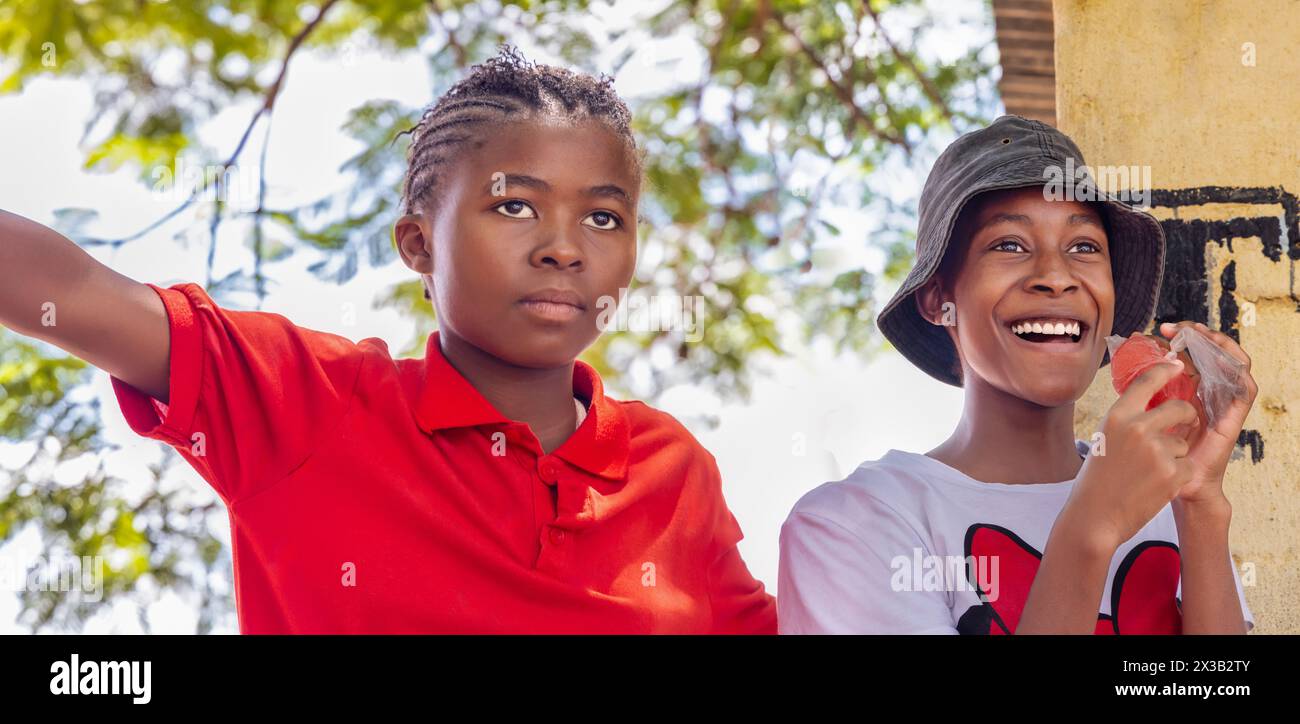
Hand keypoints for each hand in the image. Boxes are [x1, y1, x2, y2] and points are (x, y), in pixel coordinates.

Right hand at [1069, 359, 1198, 548]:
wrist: (1095, 517)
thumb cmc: (1096, 479)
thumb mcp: (1104, 439)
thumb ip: (1127, 419)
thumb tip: (1150, 402)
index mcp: (1117, 416)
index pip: (1147, 381)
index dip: (1166, 369)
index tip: (1177, 365)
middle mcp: (1137, 428)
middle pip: (1180, 407)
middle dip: (1186, 416)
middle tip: (1182, 425)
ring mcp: (1157, 451)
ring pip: (1182, 442)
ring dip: (1174, 454)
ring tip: (1149, 472)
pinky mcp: (1173, 473)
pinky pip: (1187, 465)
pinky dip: (1177, 475)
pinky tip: (1156, 486)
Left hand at [1157, 321, 1257, 506]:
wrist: (1167, 487)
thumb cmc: (1150, 454)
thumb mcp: (1141, 417)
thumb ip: (1139, 394)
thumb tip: (1121, 365)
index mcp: (1186, 390)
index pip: (1191, 354)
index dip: (1180, 338)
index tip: (1158, 330)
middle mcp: (1206, 393)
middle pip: (1213, 352)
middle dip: (1198, 334)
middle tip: (1177, 327)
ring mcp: (1221, 403)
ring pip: (1232, 363)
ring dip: (1219, 345)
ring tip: (1201, 334)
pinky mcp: (1233, 418)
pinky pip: (1245, 388)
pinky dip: (1237, 370)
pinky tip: (1221, 359)